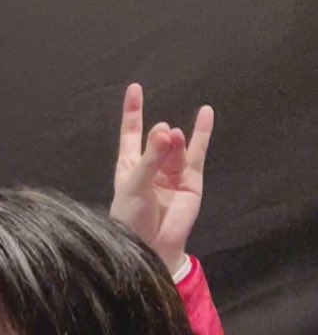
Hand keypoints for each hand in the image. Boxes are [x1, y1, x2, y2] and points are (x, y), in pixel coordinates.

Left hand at [111, 84, 212, 274]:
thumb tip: (166, 131)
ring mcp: (172, 172)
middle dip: (158, 136)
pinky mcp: (191, 180)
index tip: (135, 88)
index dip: (132, 111)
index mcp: (129, 165)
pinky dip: (202, 133)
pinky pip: (198, 153)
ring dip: (174, 142)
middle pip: (156, 139)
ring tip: (172, 138)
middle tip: (161, 135)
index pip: (130, 133)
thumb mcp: (134, 186)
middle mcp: (151, 166)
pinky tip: (205, 113)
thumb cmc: (131, 218)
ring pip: (175, 147)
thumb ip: (151, 159)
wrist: (151, 246)